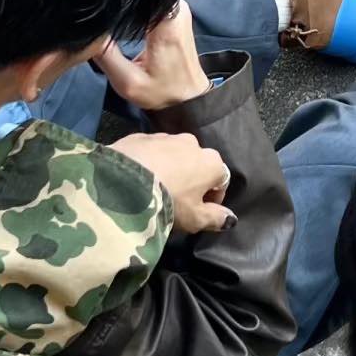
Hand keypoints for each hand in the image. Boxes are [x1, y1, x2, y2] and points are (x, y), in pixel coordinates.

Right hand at [93, 2, 209, 109]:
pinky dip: (138, 7)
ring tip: (113, 14)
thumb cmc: (162, 92)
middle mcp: (176, 10)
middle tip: (103, 11)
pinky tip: (126, 16)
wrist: (189, 98)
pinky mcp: (177, 13)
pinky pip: (154, 1)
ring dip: (130, 2)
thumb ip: (106, 54)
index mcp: (166, 23)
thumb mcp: (127, 82)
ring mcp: (179, 9)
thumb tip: (89, 30)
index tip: (101, 2)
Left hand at [112, 130, 232, 236]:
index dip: (212, 200)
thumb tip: (231, 218)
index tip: (199, 213)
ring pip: (174, 156)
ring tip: (155, 189)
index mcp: (211, 162)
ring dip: (171, 170)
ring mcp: (165, 136)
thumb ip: (216, 218)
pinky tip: (138, 178)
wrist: (124, 181)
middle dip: (191, 181)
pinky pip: (150, 151)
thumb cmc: (169, 202)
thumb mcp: (195, 219)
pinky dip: (149, 162)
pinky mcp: (140, 136)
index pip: (221, 181)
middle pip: (197, 165)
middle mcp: (192, 143)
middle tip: (176, 202)